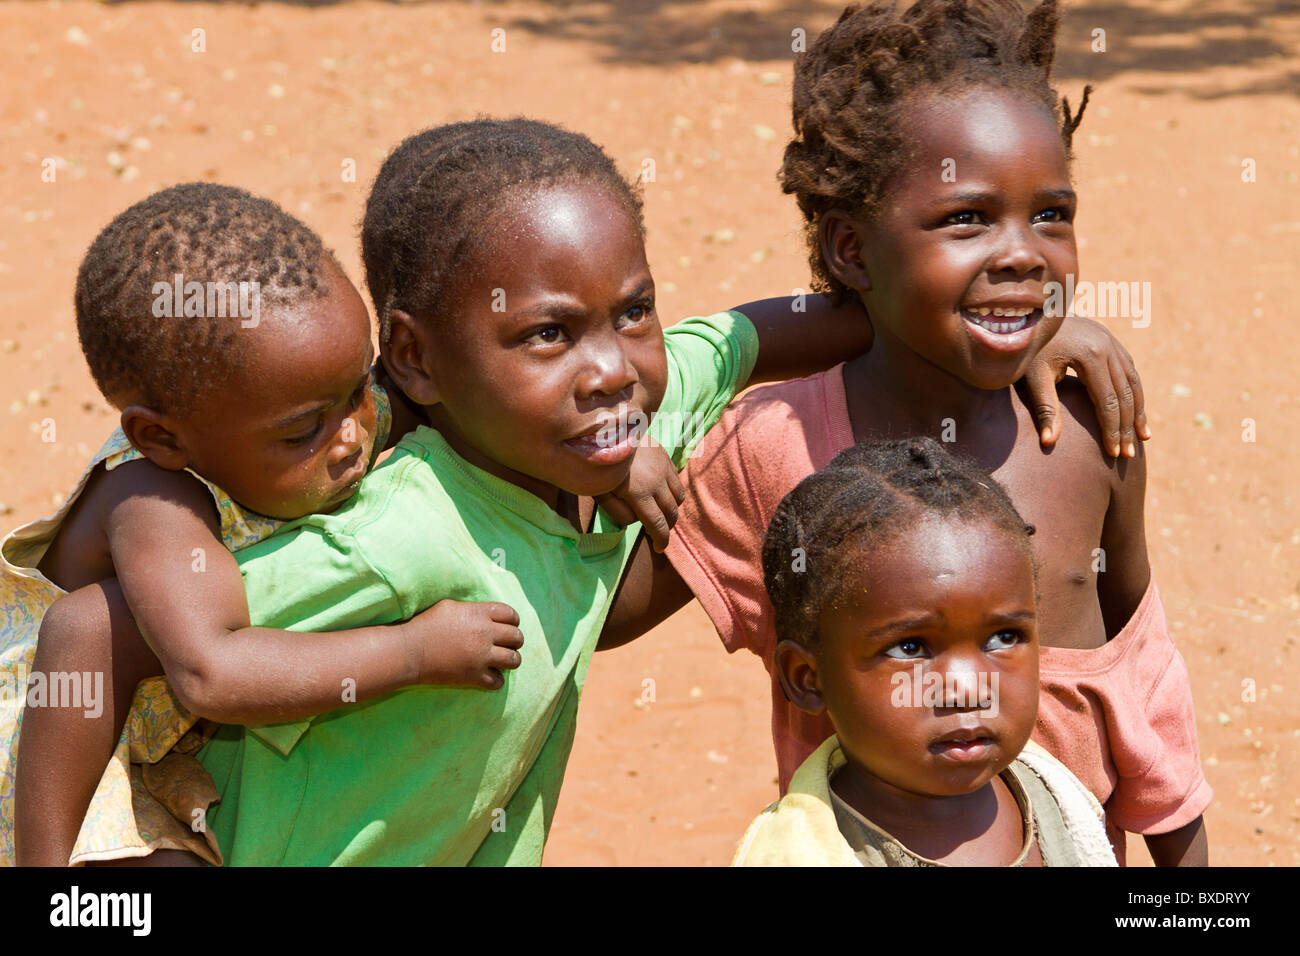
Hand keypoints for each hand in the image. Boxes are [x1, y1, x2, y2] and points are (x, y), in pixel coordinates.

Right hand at [404, 600, 523, 689]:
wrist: (410, 651)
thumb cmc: (426, 625)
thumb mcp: (450, 606)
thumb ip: (473, 610)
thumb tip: (486, 614)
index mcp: (479, 614)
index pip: (511, 615)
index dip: (513, 621)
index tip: (509, 626)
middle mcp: (485, 634)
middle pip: (517, 637)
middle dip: (515, 641)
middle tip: (507, 644)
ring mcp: (481, 656)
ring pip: (514, 660)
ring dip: (511, 660)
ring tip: (504, 661)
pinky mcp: (474, 676)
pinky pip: (498, 681)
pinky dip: (496, 680)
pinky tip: (489, 676)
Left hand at [595, 441, 685, 551]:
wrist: (607, 431)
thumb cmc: (598, 465)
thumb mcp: (600, 493)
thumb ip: (618, 512)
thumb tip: (635, 521)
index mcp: (639, 494)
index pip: (657, 525)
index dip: (661, 540)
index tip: (659, 548)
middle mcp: (656, 483)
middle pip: (671, 514)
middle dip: (667, 527)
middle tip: (658, 531)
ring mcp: (664, 469)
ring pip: (679, 498)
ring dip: (672, 509)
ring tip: (660, 512)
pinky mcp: (666, 458)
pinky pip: (677, 481)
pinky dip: (673, 492)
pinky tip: (660, 492)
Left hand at [1021, 314, 1148, 457]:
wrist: (1032, 314)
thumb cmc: (1030, 349)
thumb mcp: (1033, 377)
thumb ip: (1045, 408)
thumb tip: (1048, 443)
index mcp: (1091, 356)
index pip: (1108, 402)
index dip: (1112, 430)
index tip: (1113, 454)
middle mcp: (1108, 347)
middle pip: (1125, 394)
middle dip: (1127, 427)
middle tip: (1128, 455)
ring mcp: (1112, 342)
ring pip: (1133, 382)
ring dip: (1138, 411)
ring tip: (1141, 438)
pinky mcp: (1111, 341)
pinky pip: (1129, 371)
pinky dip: (1135, 393)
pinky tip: (1135, 412)